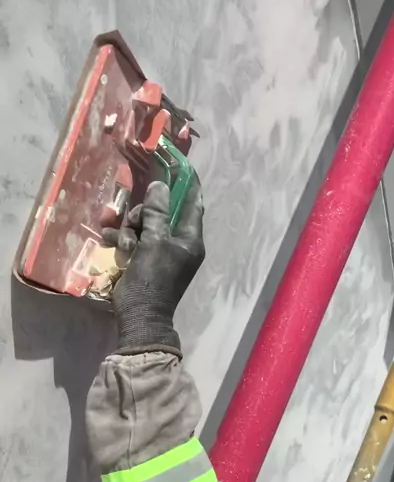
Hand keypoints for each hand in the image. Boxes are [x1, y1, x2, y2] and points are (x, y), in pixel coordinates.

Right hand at [103, 175, 203, 353]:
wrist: (139, 316)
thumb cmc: (152, 279)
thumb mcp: (154, 242)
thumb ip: (156, 212)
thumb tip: (160, 186)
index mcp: (190, 239)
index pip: (193, 203)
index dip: (187, 183)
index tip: (180, 165)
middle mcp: (179, 243)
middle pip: (161, 212)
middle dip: (142, 214)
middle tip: (133, 224)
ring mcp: (161, 252)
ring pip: (143, 224)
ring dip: (128, 229)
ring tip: (122, 244)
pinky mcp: (144, 260)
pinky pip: (133, 240)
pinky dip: (123, 240)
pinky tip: (111, 244)